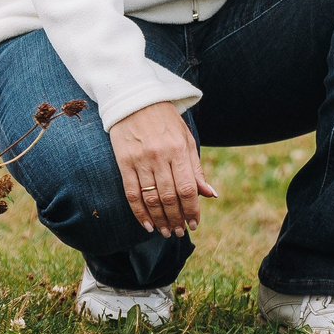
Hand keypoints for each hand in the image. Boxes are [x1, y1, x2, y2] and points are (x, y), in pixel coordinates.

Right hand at [109, 101, 215, 235]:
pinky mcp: (124, 162)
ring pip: (151, 199)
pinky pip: (132, 193)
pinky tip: (146, 224)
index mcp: (178, 150)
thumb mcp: (186, 139)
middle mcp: (159, 157)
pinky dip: (139, 212)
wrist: (136, 100)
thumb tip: (210, 195)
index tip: (194, 224)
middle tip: (179, 233)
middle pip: (169, 197)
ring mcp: (140, 160)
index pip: (187, 188)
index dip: (192, 210)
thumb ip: (196, 169)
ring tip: (165, 231)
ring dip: (159, 219)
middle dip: (176, 219)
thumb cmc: (166, 121)